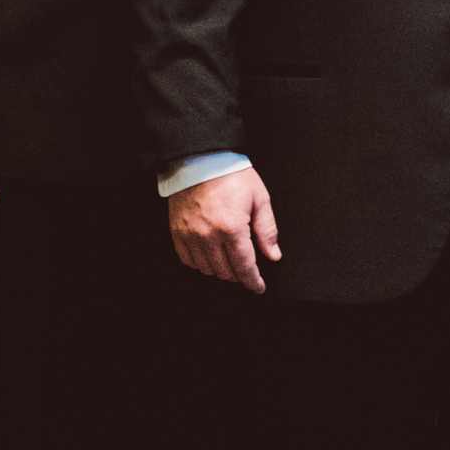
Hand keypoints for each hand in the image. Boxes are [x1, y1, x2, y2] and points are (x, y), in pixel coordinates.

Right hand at [169, 168, 280, 292]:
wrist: (200, 161)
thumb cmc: (231, 176)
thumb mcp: (259, 199)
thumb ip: (267, 230)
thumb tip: (273, 254)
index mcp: (232, 228)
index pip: (244, 266)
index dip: (253, 281)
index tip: (258, 288)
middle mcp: (208, 237)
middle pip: (225, 271)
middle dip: (239, 275)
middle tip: (248, 270)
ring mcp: (190, 236)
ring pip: (206, 269)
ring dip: (221, 271)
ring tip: (231, 261)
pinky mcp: (177, 234)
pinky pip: (188, 260)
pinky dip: (201, 264)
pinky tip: (211, 257)